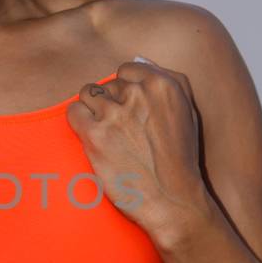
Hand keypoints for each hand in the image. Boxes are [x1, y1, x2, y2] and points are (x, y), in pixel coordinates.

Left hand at [65, 57, 207, 240]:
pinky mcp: (96, 134)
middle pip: (107, 84)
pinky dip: (78, 122)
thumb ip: (170, 83)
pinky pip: (74, 111)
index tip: (128, 110)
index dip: (124, 91)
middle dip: (110, 104)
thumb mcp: (187, 113)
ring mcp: (116, 114)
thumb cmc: (180, 159)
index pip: (127, 70)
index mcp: (163, 85)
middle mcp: (139, 95)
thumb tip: (142, 63)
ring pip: (87, 94)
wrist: (171, 200)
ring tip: (105, 133)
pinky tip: (91, 137)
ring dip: (92, 111)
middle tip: (119, 130)